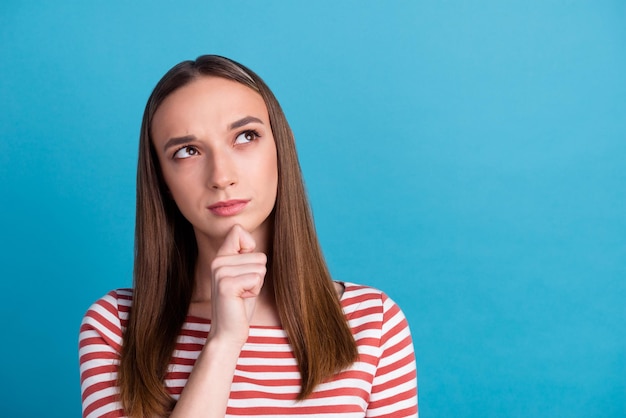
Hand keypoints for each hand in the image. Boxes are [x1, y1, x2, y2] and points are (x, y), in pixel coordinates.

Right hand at [208, 224, 266, 346]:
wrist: (228, 332)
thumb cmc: (240, 304)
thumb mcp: (243, 274)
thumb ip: (245, 256)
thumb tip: (249, 238)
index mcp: (220, 256)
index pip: (239, 231)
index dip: (251, 249)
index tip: (243, 270)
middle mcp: (217, 261)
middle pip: (259, 254)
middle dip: (258, 275)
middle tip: (243, 290)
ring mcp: (220, 272)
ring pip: (260, 267)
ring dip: (256, 284)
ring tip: (242, 295)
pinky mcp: (227, 284)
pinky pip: (256, 278)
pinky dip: (255, 291)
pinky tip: (241, 299)